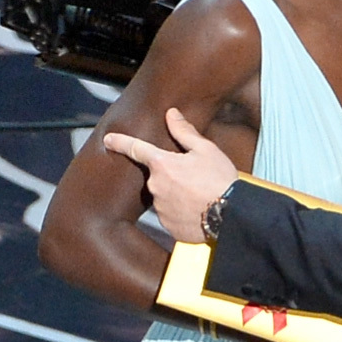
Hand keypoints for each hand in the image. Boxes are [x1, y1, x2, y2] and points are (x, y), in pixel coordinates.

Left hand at [103, 108, 238, 241]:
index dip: (121, 142)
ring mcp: (161, 209)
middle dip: (172, 175)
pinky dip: (182, 213)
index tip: (109, 140)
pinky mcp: (169, 226)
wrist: (232, 214)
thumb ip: (185, 132)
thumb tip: (171, 114)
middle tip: (196, 178)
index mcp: (162, 164)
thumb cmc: (221, 180)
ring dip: (177, 195)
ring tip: (201, 196)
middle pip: (158, 176)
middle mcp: (156, 186)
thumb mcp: (206, 150)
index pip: (136, 148)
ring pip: (165, 197)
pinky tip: (198, 210)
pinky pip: (172, 216)